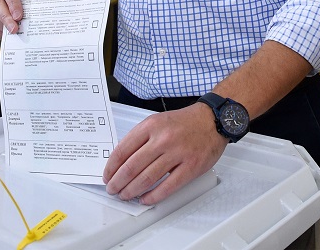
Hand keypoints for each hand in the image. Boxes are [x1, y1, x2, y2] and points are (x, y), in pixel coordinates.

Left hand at [103, 103, 226, 204]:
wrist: (212, 119)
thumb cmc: (185, 122)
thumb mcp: (157, 121)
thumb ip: (140, 138)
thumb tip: (122, 160)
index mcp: (151, 126)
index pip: (123, 150)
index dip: (111, 167)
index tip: (107, 176)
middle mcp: (163, 138)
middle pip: (132, 167)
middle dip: (118, 182)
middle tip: (113, 189)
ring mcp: (177, 153)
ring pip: (147, 178)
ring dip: (132, 191)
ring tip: (126, 195)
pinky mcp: (191, 167)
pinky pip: (168, 187)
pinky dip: (153, 196)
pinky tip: (146, 199)